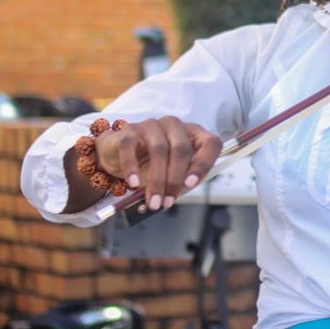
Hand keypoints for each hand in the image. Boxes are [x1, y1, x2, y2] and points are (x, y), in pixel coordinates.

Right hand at [95, 117, 222, 210]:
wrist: (118, 153)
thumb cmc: (151, 164)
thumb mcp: (172, 173)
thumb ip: (181, 182)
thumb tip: (176, 196)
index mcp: (193, 134)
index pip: (211, 143)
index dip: (204, 164)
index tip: (191, 184)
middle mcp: (175, 126)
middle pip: (182, 149)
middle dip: (175, 180)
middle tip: (168, 203)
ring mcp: (152, 125)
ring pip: (159, 150)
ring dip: (157, 180)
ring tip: (153, 201)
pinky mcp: (130, 130)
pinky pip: (131, 148)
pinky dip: (132, 168)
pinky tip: (133, 184)